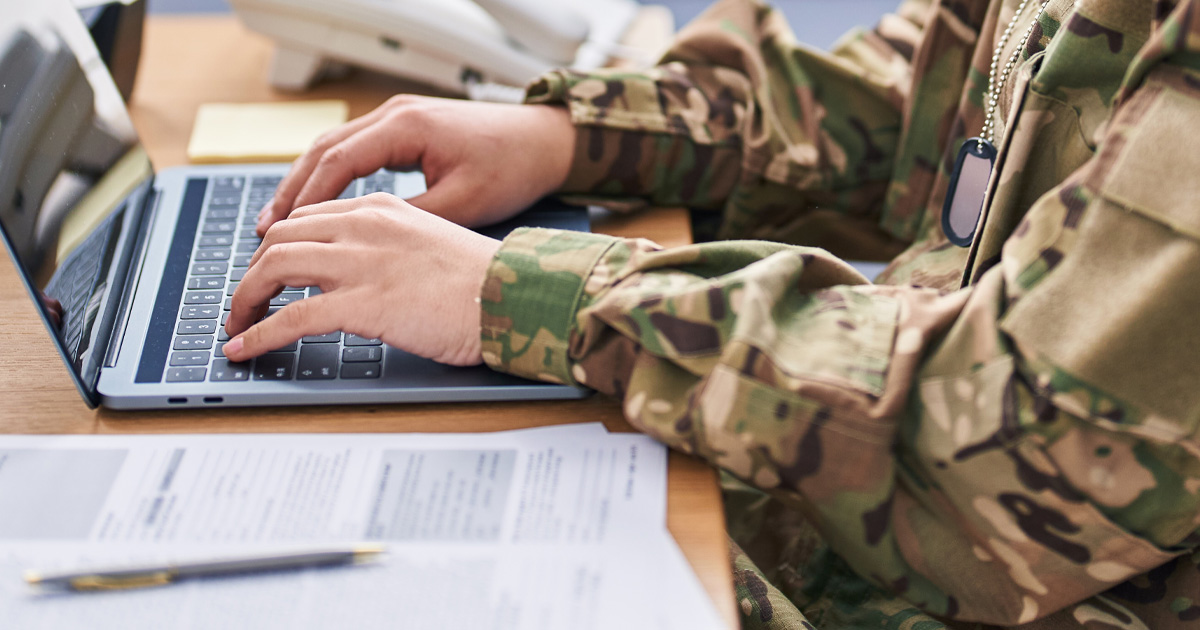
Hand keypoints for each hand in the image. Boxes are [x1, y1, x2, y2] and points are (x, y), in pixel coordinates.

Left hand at [224, 194, 501, 365]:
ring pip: (273, 269)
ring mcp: (360, 263)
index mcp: (382, 209)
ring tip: (236, 327)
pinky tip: (243, 349)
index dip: (279, 247)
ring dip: (244, 299)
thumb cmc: (487, 281)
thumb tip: (371, 277)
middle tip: (245, 303)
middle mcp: (364, 227)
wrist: (514, 297)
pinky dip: (258, 334)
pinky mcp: (361, 304)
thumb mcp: (434, 245)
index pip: (309, 218)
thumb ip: (394, 249)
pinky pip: (290, 318)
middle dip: (252, 273)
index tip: (269, 272)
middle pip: (280, 238)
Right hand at [255, 96, 575, 235]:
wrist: (545, 141)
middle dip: (291, 193)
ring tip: (278, 224)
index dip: (305, 200)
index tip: (280, 234)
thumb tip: (363, 246)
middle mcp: (395, 114)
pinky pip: (354, 151)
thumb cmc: (513, 168)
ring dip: (305, 184)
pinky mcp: (406, 128)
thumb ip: (410, 219)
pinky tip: (318, 206)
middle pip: (323, 151)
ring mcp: (398, 117)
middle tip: (264, 233)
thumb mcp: (462, 204)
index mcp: (406, 126)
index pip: (337, 162)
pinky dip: (330, 178)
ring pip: (333, 148)